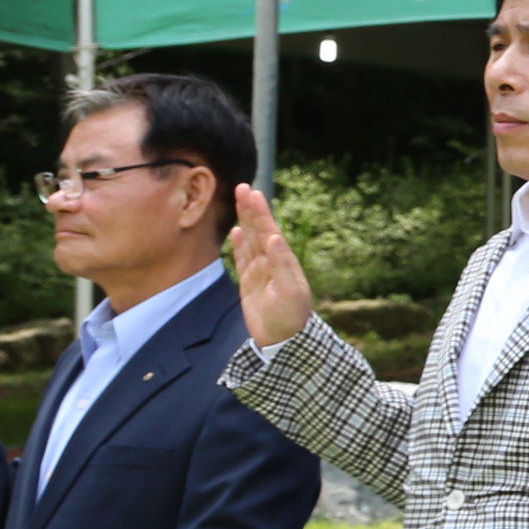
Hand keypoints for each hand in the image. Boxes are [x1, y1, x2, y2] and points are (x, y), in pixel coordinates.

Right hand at [228, 185, 315, 345]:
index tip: (253, 193)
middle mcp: (272, 263)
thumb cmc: (291, 317)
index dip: (261, 212)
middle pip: (259, 230)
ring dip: (245, 221)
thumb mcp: (290, 292)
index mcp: (284, 261)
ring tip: (240, 201)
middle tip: (243, 187)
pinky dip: (239, 245)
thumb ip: (282, 265)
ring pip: (250, 241)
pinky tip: (237, 231)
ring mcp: (260, 272)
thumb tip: (273, 238)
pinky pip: (242, 260)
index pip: (270, 231)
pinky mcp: (249, 283)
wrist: (283, 341)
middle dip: (251, 209)